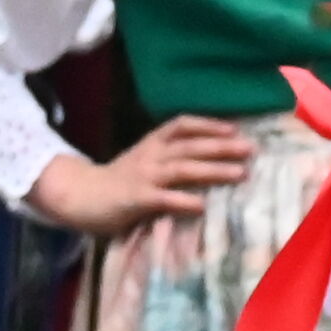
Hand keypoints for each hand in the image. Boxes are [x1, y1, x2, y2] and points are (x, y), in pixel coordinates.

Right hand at [34, 113, 260, 236]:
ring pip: (184, 169)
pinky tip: (203, 206)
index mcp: (152, 144)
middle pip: (191, 146)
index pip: (182, 125)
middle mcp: (151, 155)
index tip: (235, 128)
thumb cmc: (119, 181)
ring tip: (240, 174)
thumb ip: (171, 157)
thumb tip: (213, 157)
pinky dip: (184, 201)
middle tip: (251, 149)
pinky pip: (164, 199)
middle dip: (222, 146)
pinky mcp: (136, 199)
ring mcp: (144, 177)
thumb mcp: (145, 161)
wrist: (78, 195)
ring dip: (214, 170)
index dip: (209, 124)